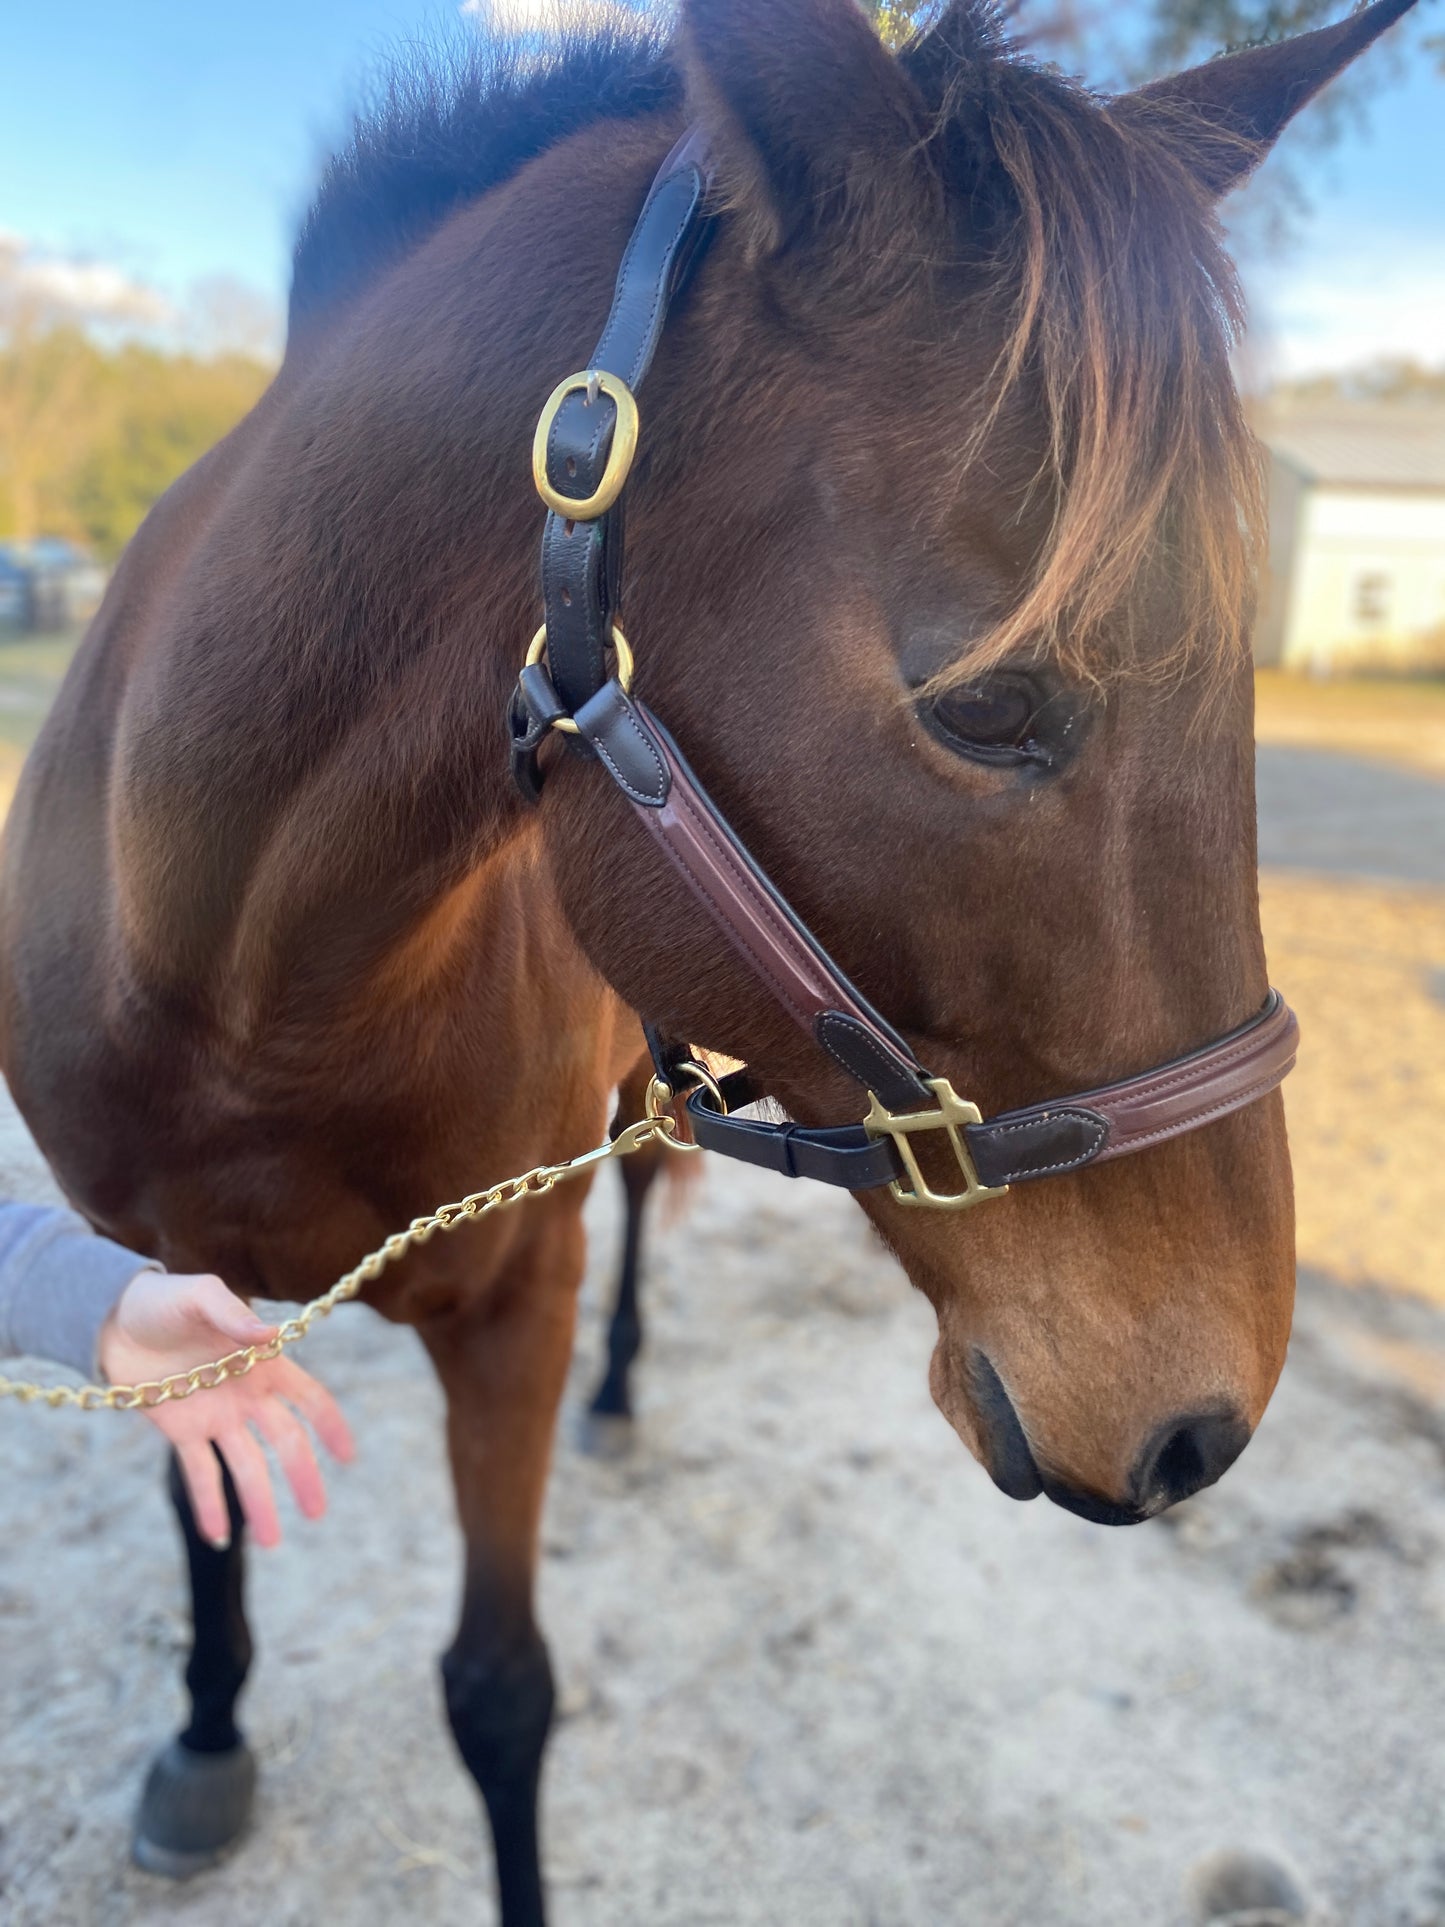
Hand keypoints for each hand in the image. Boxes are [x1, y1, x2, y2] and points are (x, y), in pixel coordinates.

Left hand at [98, 1271, 354, 1549]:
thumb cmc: (164, 1299)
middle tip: (317, 1513)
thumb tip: (270, 1337)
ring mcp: (216, 1418)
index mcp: (261, 1363)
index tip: (348, 1456)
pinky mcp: (182, 1434)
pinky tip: (216, 1538)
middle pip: (284, 1443)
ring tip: (272, 1543)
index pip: (308, 1398)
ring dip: (260, 1504)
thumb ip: (233, 1315)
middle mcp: (246, 1396)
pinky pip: (199, 1475)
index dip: (330, 1425)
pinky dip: (208, 1505)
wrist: (112, 1319)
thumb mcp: (200, 1295)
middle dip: (302, 1477)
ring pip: (246, 1467)